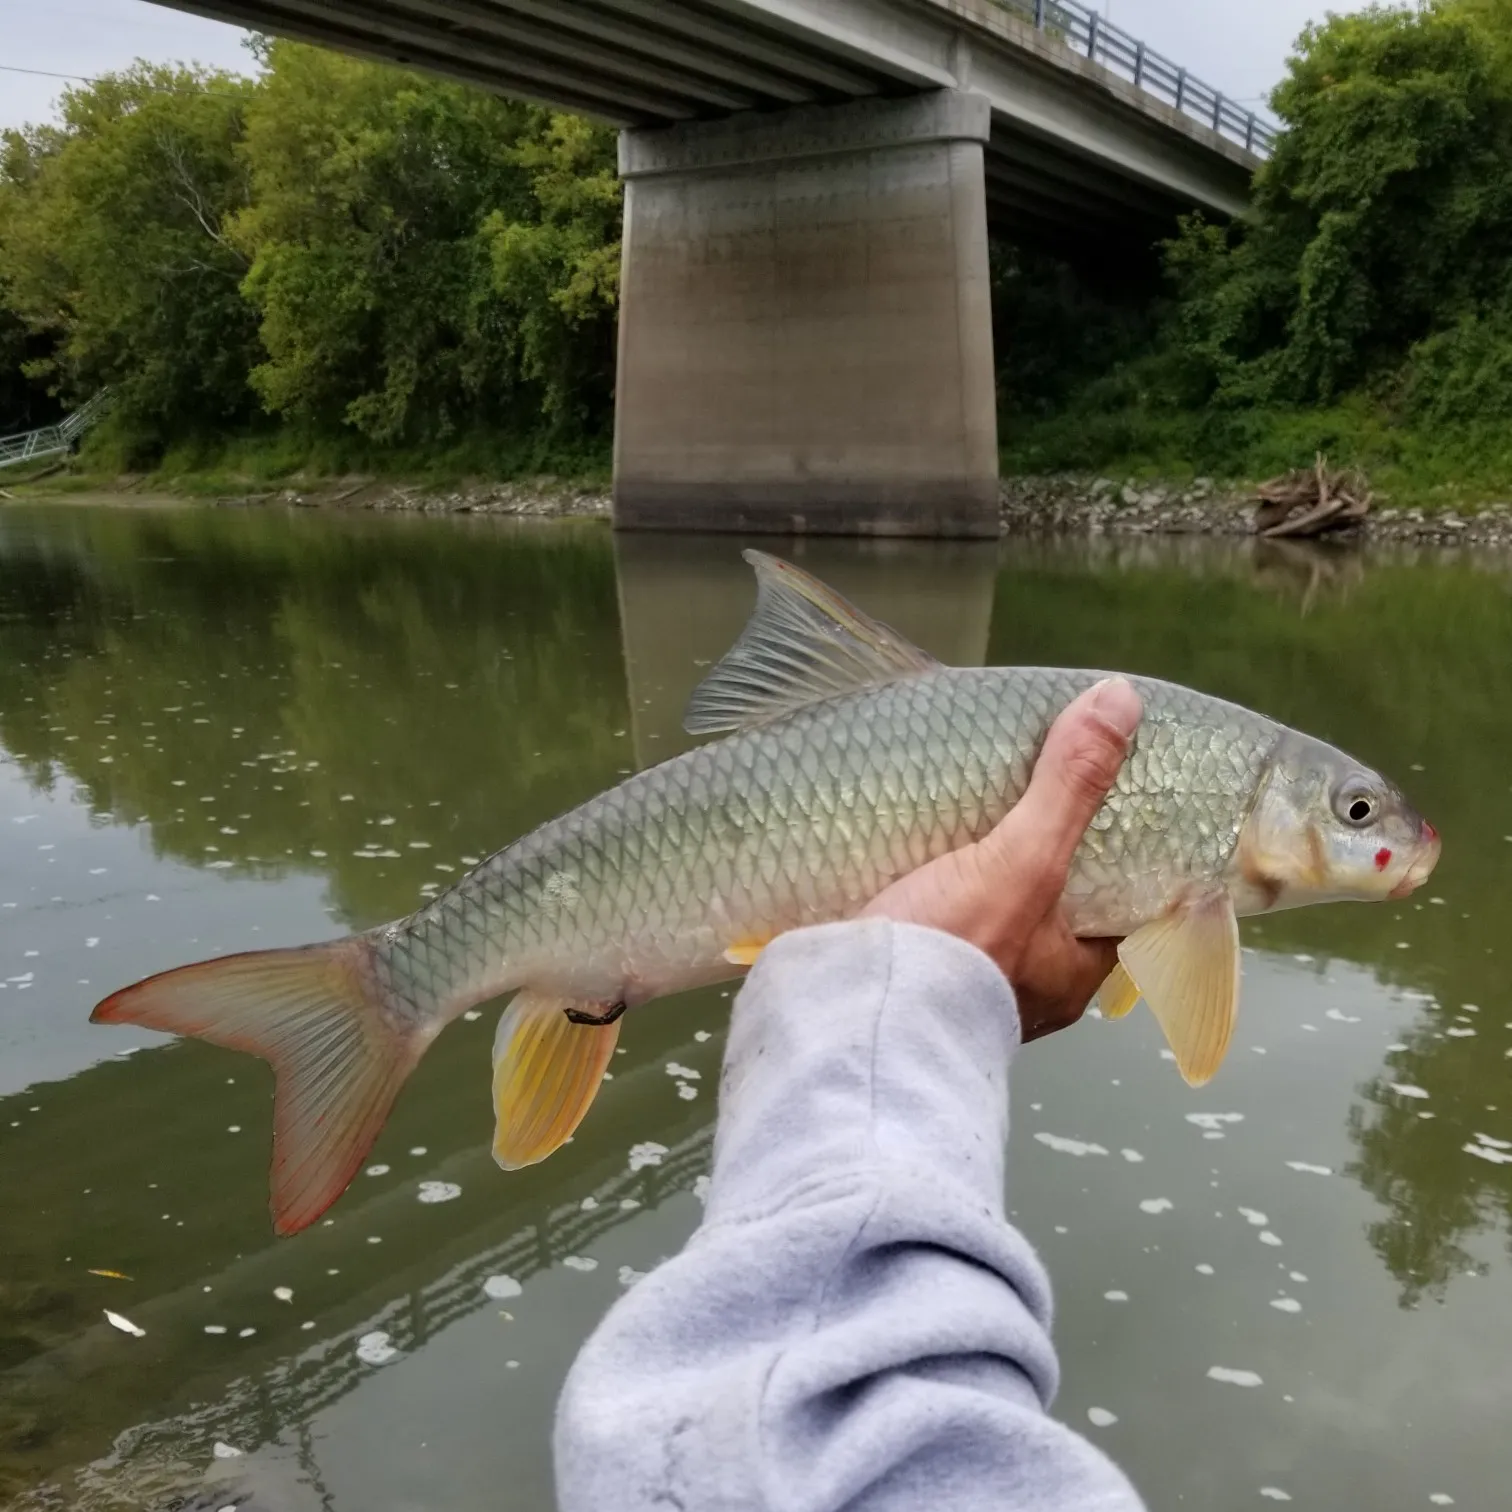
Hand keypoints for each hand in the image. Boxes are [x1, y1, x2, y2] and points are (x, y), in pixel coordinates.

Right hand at [861, 677, 1142, 1042]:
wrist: (852, 1022)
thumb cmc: (953, 956)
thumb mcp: (1022, 862)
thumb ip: (1068, 789)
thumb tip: (1120, 701)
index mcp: (1074, 970)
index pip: (1121, 904)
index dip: (1121, 851)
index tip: (1110, 801)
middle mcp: (1029, 985)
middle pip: (1051, 905)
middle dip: (1039, 856)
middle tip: (1026, 791)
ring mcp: (967, 983)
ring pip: (990, 916)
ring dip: (978, 873)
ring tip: (965, 811)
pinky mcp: (911, 974)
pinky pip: (934, 924)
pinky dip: (928, 890)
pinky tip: (911, 853)